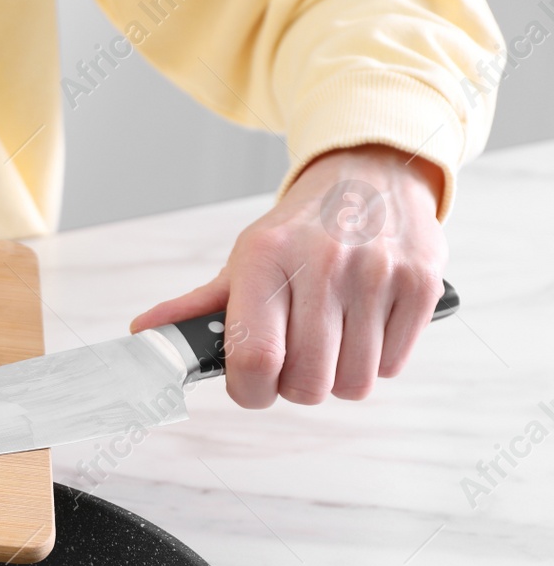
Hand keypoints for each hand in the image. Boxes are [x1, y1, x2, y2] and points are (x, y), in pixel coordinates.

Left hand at [131, 144, 447, 407]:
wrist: (372, 174)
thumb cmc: (302, 229)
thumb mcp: (246, 257)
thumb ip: (198, 304)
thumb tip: (144, 333)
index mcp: (265, 258)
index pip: (255, 358)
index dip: (250, 391)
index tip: (251, 388)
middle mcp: (322, 264)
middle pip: (308, 383)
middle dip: (295, 387)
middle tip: (294, 362)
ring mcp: (376, 274)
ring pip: (353, 383)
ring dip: (337, 378)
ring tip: (330, 343)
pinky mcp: (420, 285)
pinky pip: (392, 365)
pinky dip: (375, 361)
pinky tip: (363, 328)